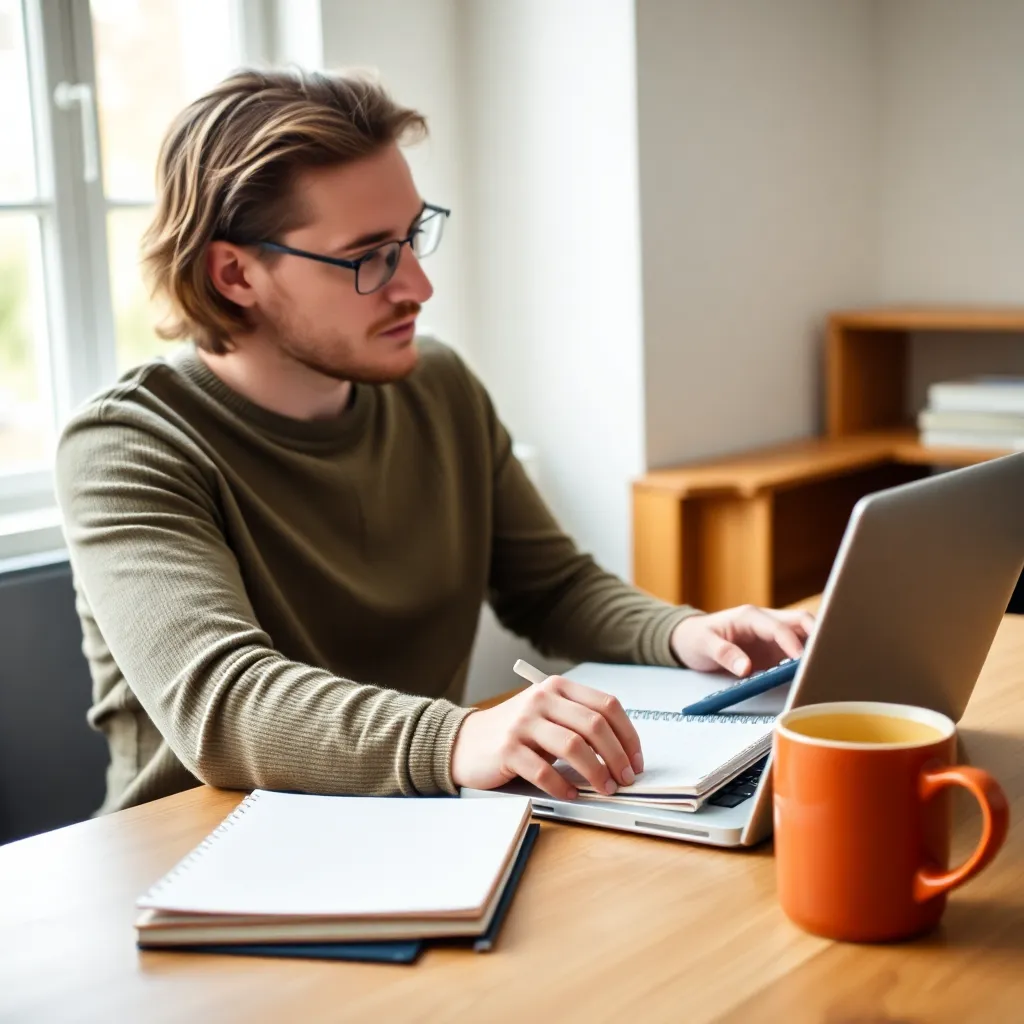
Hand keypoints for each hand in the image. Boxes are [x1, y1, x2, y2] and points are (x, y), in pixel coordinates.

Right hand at [450, 675, 642, 799]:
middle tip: (625, 778)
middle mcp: (541, 699)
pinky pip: (544, 770)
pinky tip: (571, 794)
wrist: (465, 741)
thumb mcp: (548, 716)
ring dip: (596, 772)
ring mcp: (523, 723)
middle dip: (617, 756)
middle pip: (595, 725)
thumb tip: (622, 752)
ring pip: (574, 747)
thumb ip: (579, 722)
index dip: (628, 735)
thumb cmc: (515, 732)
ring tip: (604, 789)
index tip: (636, 760)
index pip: (607, 705)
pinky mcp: (508, 749)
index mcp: (557, 687)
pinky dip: (563, 786)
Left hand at [670, 604, 815, 676]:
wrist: (690, 638)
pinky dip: (809, 658)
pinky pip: (799, 649)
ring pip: (805, 634)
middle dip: (818, 636)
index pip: (778, 627)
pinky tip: (817, 672)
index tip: (802, 661)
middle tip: (827, 659)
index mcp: (750, 616)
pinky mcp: (776, 649)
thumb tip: (746, 668)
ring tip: (829, 667)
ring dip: (817, 647)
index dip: (792, 643)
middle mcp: (766, 621)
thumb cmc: (696, 638)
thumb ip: (724, 654)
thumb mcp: (704, 645)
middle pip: (801, 621)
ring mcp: (773, 635)